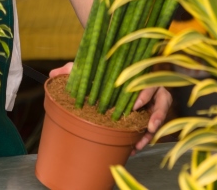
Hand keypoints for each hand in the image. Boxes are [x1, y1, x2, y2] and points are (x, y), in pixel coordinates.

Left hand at [48, 62, 171, 154]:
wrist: (102, 76)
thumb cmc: (97, 71)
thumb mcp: (85, 68)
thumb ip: (72, 69)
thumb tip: (54, 73)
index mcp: (136, 71)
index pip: (148, 79)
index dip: (145, 92)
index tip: (134, 103)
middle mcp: (147, 85)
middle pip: (163, 98)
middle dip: (157, 113)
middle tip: (149, 127)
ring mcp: (148, 101)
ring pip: (159, 115)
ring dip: (152, 130)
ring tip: (141, 143)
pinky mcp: (145, 114)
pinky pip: (150, 126)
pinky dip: (143, 137)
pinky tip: (133, 147)